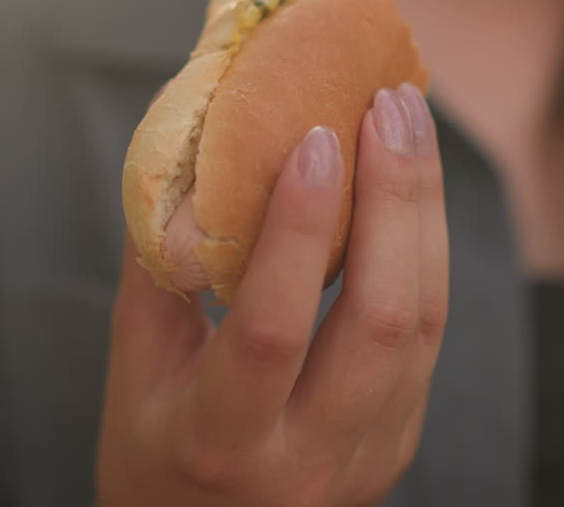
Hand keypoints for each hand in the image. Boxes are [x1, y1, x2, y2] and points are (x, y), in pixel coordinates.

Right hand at [96, 84, 448, 505]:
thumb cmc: (153, 454)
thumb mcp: (135, 372)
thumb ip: (162, 269)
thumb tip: (193, 151)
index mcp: (221, 441)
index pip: (273, 328)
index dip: (299, 230)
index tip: (317, 138)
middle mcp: (309, 458)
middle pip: (384, 320)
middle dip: (397, 198)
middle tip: (388, 105)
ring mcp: (369, 455)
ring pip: (426, 323)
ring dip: (426, 212)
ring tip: (409, 122)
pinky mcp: (401, 441)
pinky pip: (428, 334)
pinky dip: (425, 250)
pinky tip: (410, 187)